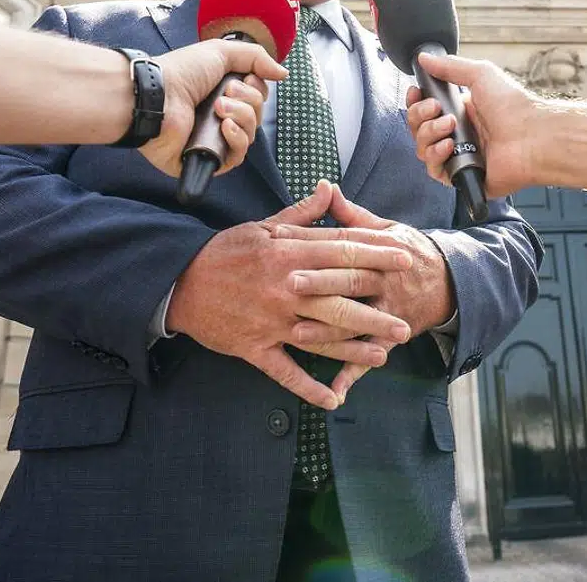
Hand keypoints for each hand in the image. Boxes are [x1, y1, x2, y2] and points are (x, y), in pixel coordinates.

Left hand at [142, 40, 286, 177]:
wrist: (156, 95)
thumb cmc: (181, 72)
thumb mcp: (221, 52)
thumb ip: (256, 58)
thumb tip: (283, 74)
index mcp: (222, 94)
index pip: (257, 99)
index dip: (257, 90)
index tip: (245, 78)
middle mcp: (218, 117)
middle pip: (257, 117)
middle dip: (249, 102)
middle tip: (226, 92)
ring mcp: (212, 140)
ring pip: (250, 136)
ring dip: (242, 118)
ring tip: (218, 108)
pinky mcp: (205, 160)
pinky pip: (236, 157)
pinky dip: (237, 140)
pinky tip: (224, 127)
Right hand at [165, 181, 412, 409]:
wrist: (181, 282)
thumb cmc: (225, 252)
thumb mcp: (264, 226)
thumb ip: (303, 213)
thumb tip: (331, 189)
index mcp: (290, 253)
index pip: (343, 252)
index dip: (377, 255)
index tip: (404, 258)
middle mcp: (287, 287)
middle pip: (340, 295)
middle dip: (376, 307)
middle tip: (406, 317)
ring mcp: (273, 320)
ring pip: (322, 336)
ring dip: (354, 348)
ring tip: (384, 354)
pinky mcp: (256, 347)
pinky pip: (286, 371)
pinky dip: (309, 387)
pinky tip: (333, 399)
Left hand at [276, 186, 456, 399]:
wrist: (452, 281)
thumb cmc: (409, 251)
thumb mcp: (385, 228)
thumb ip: (351, 214)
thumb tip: (326, 188)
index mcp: (380, 251)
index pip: (346, 248)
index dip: (318, 248)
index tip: (288, 248)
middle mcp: (386, 281)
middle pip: (351, 282)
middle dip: (321, 285)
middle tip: (290, 285)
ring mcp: (390, 311)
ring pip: (358, 322)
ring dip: (330, 331)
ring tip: (299, 335)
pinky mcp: (393, 336)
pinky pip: (372, 356)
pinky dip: (354, 374)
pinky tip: (334, 390)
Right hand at [404, 53, 538, 199]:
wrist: (532, 136)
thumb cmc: (513, 106)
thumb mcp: (480, 75)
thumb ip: (450, 67)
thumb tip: (425, 58)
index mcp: (462, 112)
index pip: (425, 110)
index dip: (416, 103)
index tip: (416, 93)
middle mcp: (459, 135)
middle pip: (419, 129)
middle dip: (419, 116)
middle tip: (436, 109)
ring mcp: (460, 156)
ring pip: (423, 149)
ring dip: (428, 134)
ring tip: (450, 126)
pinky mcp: (462, 176)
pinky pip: (434, 170)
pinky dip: (436, 156)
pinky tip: (449, 146)